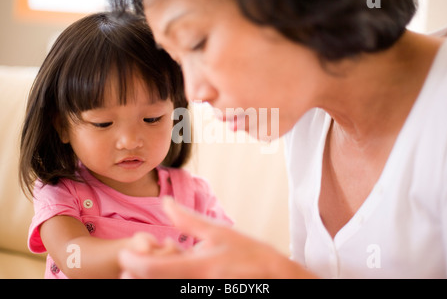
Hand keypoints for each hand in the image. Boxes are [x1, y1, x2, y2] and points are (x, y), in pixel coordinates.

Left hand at [118, 198, 315, 278]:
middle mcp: (195, 286)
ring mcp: (198, 292)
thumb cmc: (250, 255)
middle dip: (135, 274)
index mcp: (198, 268)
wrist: (275, 278)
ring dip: (149, 278)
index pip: (151, 270)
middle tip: (136, 260)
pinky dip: (165, 281)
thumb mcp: (219, 232)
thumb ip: (188, 220)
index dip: (131, 261)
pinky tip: (172, 272)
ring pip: (160, 289)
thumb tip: (164, 202)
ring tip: (152, 266)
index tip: (127, 251)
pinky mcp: (201, 295)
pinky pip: (176, 290)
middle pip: (148, 285)